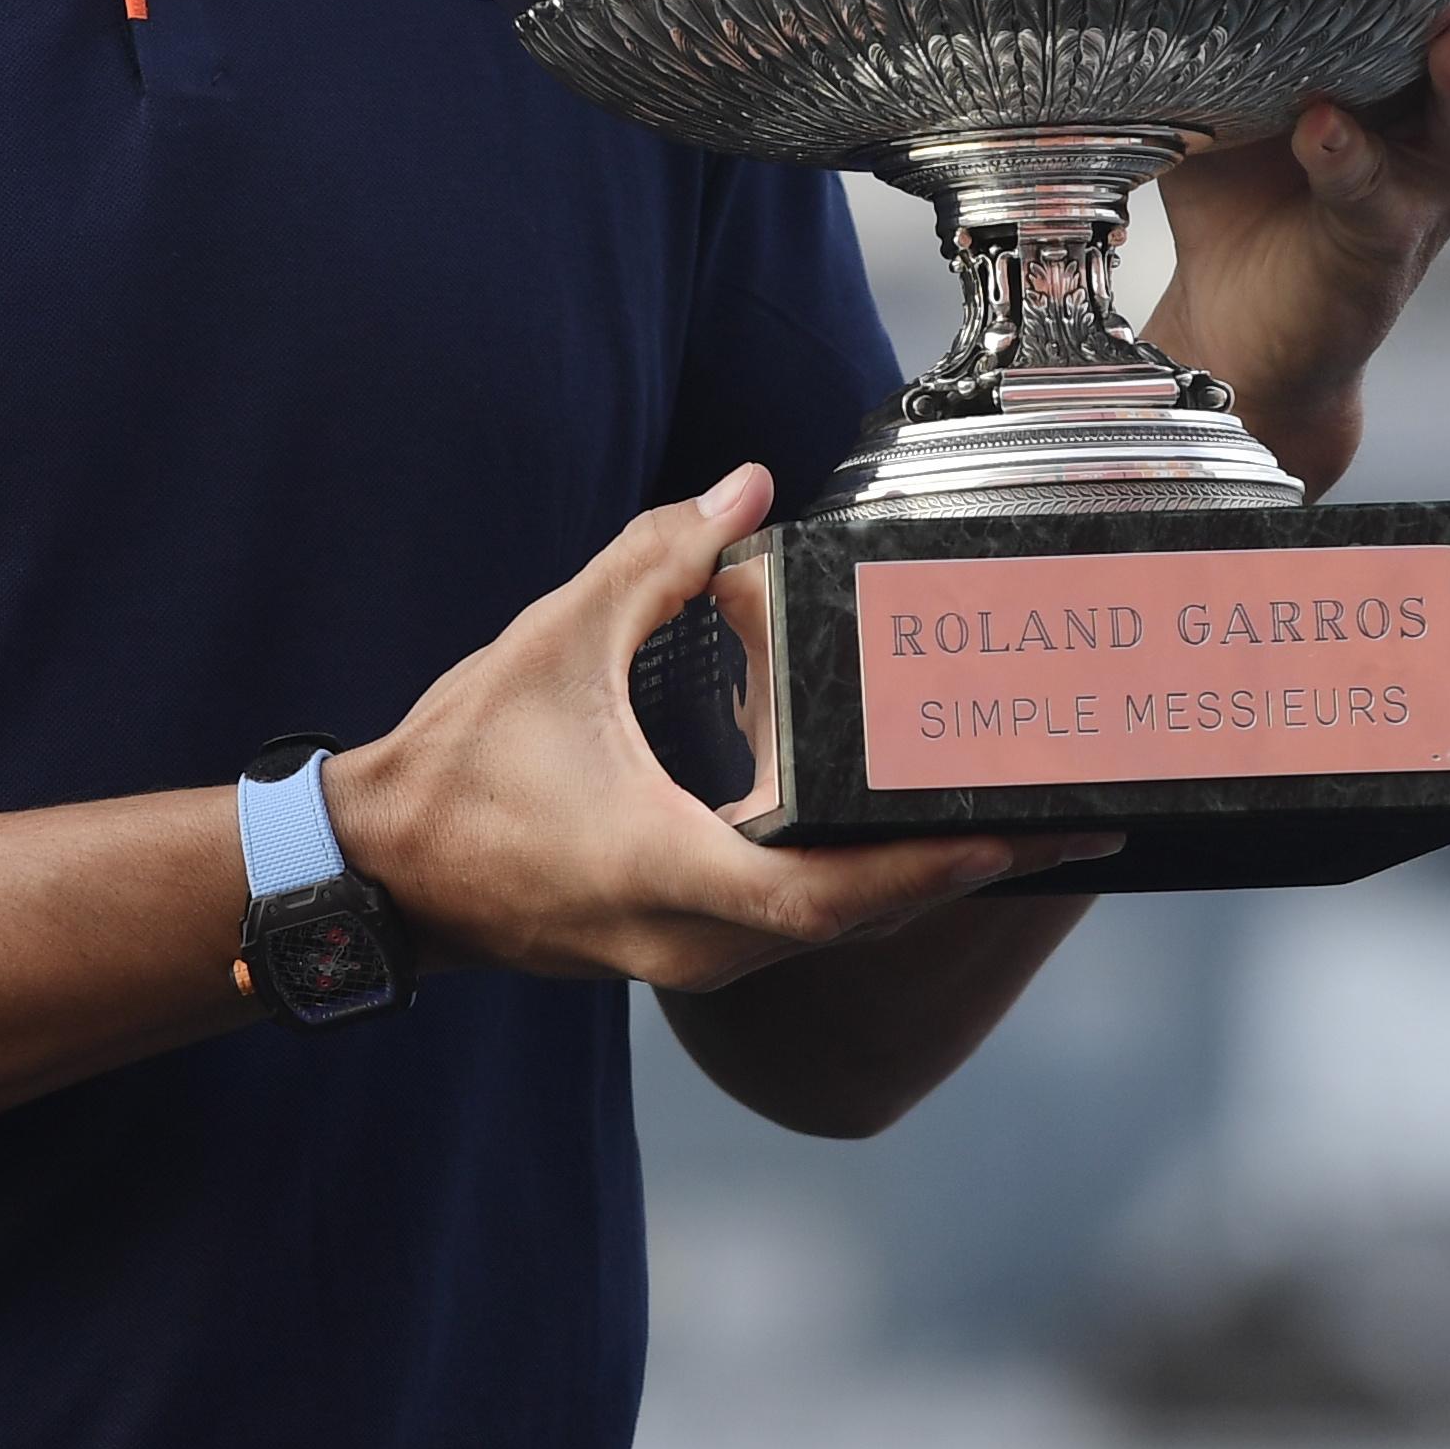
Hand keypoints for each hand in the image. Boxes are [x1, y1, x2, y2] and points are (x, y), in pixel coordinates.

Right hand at [328, 466, 1112, 992]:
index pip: (832, 891)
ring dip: (923, 885)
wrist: (383, 872)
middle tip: (1066, 821)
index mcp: (669, 870)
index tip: (1020, 833)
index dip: (933, 865)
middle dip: (965, 869)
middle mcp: (695, 937)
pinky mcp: (684, 950)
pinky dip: (865, 890)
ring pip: (836, 932)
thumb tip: (742, 490)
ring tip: (1014, 831)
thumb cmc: (459, 769)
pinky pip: (800, 928)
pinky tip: (908, 844)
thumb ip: (653, 561)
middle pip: (863, 920)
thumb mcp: (555, 645)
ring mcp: (690, 957)